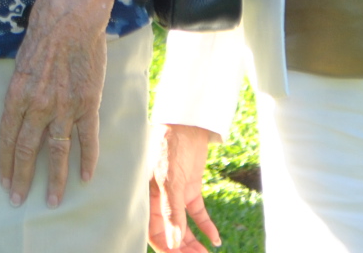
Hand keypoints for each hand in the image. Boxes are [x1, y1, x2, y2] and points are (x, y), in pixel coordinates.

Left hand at [0, 0, 118, 207]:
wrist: (72, 16)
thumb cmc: (43, 31)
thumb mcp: (20, 61)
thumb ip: (20, 89)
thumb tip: (20, 110)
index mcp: (17, 94)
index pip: (6, 137)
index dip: (5, 162)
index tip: (3, 181)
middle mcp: (38, 105)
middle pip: (27, 150)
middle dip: (21, 178)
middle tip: (18, 200)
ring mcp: (64, 107)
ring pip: (57, 152)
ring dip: (53, 179)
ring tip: (51, 200)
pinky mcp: (87, 103)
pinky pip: (87, 138)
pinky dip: (87, 160)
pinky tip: (85, 178)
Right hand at [149, 124, 222, 250]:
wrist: (186, 123)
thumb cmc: (169, 147)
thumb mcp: (169, 180)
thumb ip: (171, 211)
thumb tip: (173, 243)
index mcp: (147, 198)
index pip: (154, 232)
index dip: (166, 248)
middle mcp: (159, 199)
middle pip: (170, 233)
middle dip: (183, 249)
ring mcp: (176, 195)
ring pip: (184, 227)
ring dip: (194, 242)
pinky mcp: (190, 189)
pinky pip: (197, 214)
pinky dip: (206, 227)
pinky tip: (215, 240)